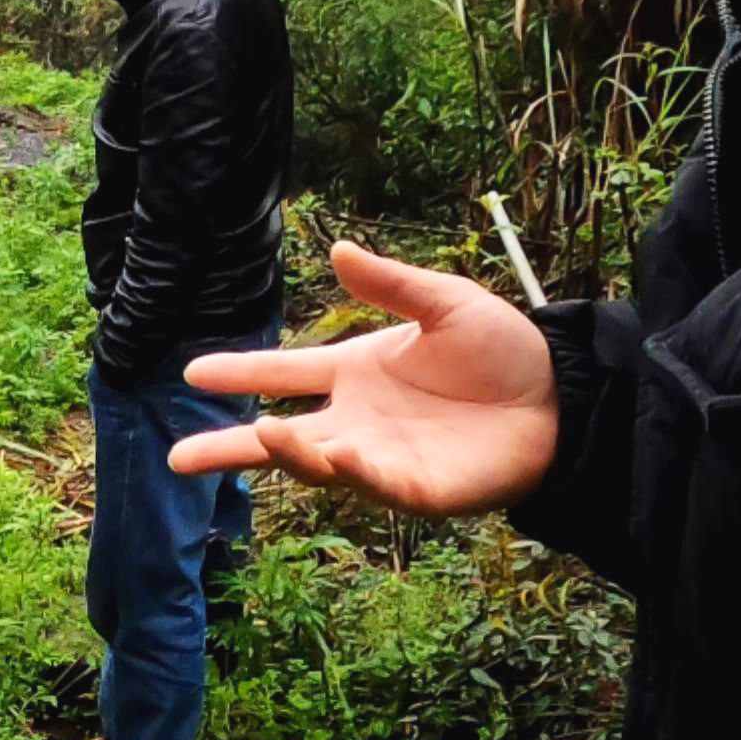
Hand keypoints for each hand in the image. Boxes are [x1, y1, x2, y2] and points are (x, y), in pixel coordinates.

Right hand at [167, 241, 558, 514]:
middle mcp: (356, 419)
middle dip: (228, 448)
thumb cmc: (504, 351)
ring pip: (318, 464)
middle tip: (177, 457)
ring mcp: (382, 457)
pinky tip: (337, 453)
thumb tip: (339, 251)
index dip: (240, 374)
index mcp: (356, 373)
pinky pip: (375, 485)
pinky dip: (353, 473)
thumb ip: (391, 284)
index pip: (284, 372)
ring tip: (264, 435)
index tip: (192, 372)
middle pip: (278, 437)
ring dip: (289, 454)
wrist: (563, 396)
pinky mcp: (418, 488)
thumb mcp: (445, 304)